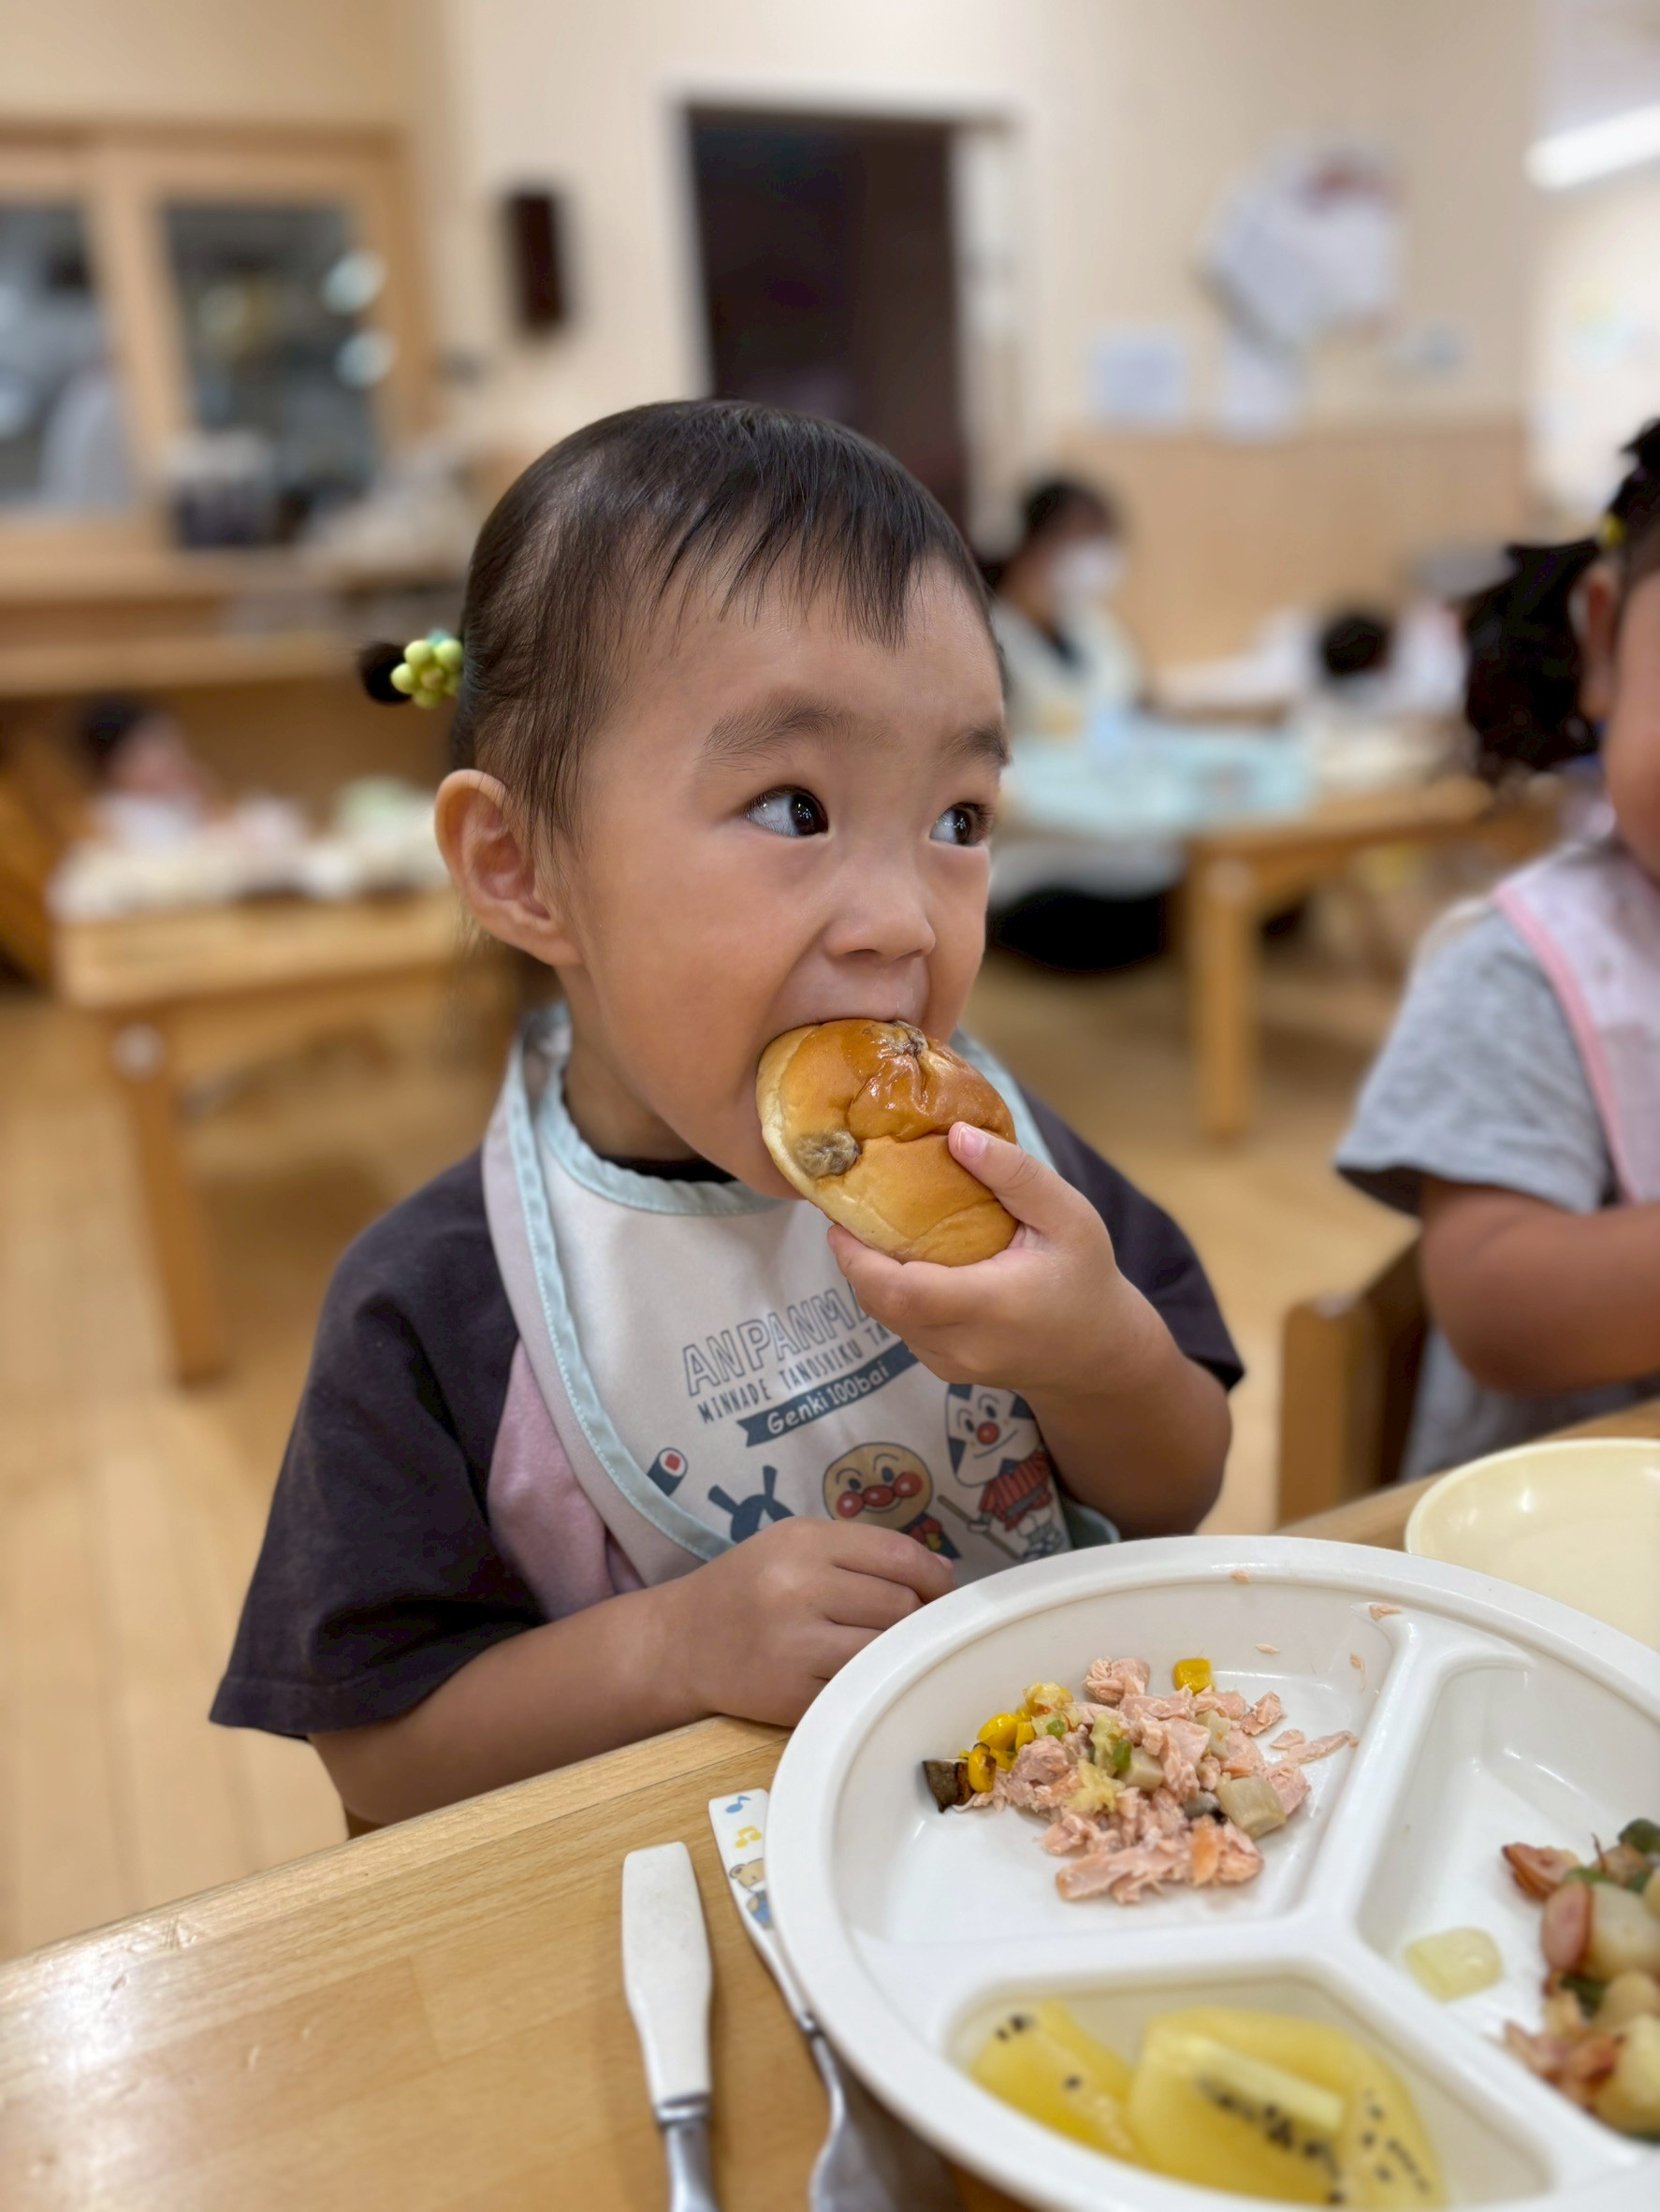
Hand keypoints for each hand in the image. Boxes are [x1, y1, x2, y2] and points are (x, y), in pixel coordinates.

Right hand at [667, 1517, 953, 1725]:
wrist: (679, 1643)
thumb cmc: (746, 1587)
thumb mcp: (793, 1545)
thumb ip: (861, 1551)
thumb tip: (940, 1573)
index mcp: (804, 1542)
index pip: (899, 1555)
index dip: (934, 1576)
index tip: (941, 1591)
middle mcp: (799, 1588)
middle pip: (900, 1605)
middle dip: (919, 1617)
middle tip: (914, 1625)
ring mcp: (796, 1646)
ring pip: (886, 1649)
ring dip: (898, 1652)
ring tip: (889, 1649)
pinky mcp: (793, 1696)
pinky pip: (859, 1688)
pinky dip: (868, 1682)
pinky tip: (858, 1675)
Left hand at [827, 1122, 1159, 1400]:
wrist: (1099, 1355)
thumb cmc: (1086, 1278)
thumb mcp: (1068, 1216)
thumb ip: (1015, 1175)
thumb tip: (956, 1134)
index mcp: (992, 1306)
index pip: (903, 1293)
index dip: (859, 1259)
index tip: (840, 1219)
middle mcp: (963, 1345)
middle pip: (881, 1306)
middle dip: (855, 1260)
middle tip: (849, 1212)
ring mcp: (951, 1364)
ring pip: (886, 1319)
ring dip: (871, 1276)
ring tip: (872, 1228)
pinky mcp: (944, 1369)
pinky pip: (902, 1328)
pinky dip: (892, 1294)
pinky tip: (904, 1259)